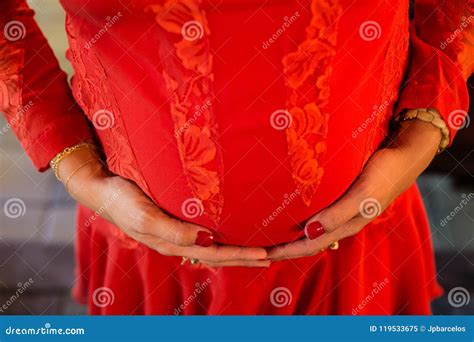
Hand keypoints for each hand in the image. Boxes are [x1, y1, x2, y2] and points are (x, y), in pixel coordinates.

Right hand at [56, 146, 268, 266]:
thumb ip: (173, 231)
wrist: (102, 189)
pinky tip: (232, 230)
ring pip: (214, 246)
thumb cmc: (122, 200)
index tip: (266, 254)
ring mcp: (178, 232)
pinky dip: (223, 235)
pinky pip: (206, 232)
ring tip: (260, 248)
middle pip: (219, 254)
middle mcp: (179, 242)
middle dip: (245, 257)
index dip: (240, 255)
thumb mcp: (145, 216)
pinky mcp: (175, 219)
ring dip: (238, 248)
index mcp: (174, 244)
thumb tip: (207, 240)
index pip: (215, 254)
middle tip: (273, 256)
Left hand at [267, 119, 441, 260]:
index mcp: (346, 226)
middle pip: (308, 243)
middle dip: (283, 248)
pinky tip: (291, 217)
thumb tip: (309, 233)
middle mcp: (342, 223)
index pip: (309, 245)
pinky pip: (317, 217)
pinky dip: (301, 222)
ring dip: (291, 237)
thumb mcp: (362, 194)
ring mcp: (342, 213)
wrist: (404, 157)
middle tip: (257, 251)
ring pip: (311, 232)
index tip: (261, 256)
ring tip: (269, 237)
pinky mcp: (342, 200)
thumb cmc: (383, 174)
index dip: (285, 251)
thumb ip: (338, 214)